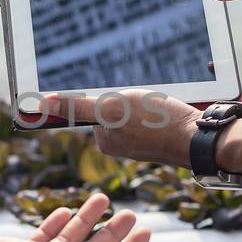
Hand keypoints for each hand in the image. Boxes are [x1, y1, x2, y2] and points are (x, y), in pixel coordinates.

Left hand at [39, 90, 201, 168]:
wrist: (200, 138)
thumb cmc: (156, 122)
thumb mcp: (110, 108)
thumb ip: (76, 107)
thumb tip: (40, 105)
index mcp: (105, 141)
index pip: (96, 107)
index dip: (108, 96)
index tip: (127, 99)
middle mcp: (121, 145)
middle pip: (117, 106)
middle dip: (129, 96)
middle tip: (146, 101)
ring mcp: (143, 142)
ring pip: (137, 108)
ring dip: (147, 99)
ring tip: (160, 105)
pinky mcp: (163, 136)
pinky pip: (156, 114)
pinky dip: (161, 106)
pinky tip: (170, 109)